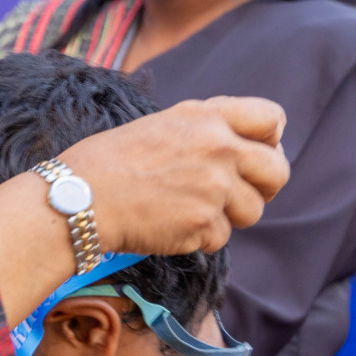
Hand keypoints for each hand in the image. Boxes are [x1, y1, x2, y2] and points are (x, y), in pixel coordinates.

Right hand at [0, 96, 288, 326]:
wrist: (78, 199)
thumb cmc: (108, 162)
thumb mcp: (161, 126)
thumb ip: (204, 131)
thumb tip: (241, 148)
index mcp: (206, 116)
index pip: (271, 118)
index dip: (269, 139)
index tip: (252, 153)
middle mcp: (218, 148)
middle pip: (277, 172)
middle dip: (263, 187)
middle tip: (234, 194)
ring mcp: (214, 188)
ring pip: (252, 212)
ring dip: (227, 217)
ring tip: (187, 210)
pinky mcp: (203, 225)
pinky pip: (220, 239)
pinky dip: (198, 238)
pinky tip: (167, 225)